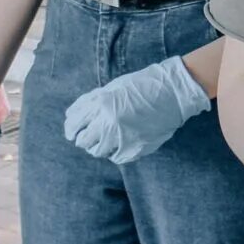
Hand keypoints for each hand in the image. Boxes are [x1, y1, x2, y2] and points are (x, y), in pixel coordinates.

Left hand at [64, 57, 209, 163]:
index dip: (71, 129)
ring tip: (107, 140)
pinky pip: (115, 157)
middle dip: (83, 140)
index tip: (72, 133)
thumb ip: (92, 102)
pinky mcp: (135, 148)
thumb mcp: (112, 88)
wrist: (172, 91)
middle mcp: (108, 122)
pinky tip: (121, 143)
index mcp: (101, 103)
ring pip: (98, 151)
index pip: (74, 123)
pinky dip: (115, 152)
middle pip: (83, 141)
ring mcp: (122, 137)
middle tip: (87, 139)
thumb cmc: (142, 86)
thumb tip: (72, 116)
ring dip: (99, 147)